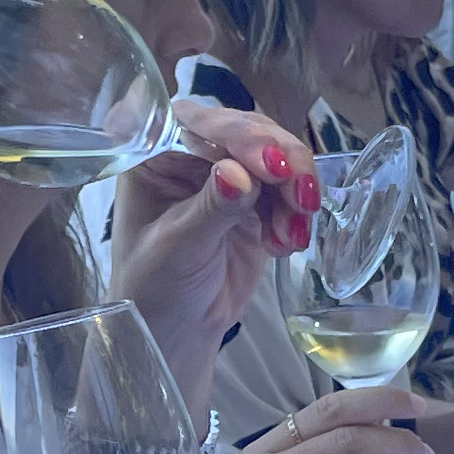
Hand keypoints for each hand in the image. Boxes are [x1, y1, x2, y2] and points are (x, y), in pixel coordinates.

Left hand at [110, 103, 319, 407]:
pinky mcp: (255, 200)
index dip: (234, 133)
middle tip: (299, 191)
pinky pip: (287, 190)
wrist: (176, 330)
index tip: (265, 161)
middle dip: (280, 159)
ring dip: (294, 190)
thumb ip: (210, 209)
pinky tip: (287, 244)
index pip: (195, 123)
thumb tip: (239, 175)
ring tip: (294, 232)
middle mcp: (188, 153)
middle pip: (243, 131)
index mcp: (153, 154)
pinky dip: (296, 214)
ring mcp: (225, 174)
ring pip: (275, 157)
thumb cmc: (154, 288)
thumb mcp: (178, 248)